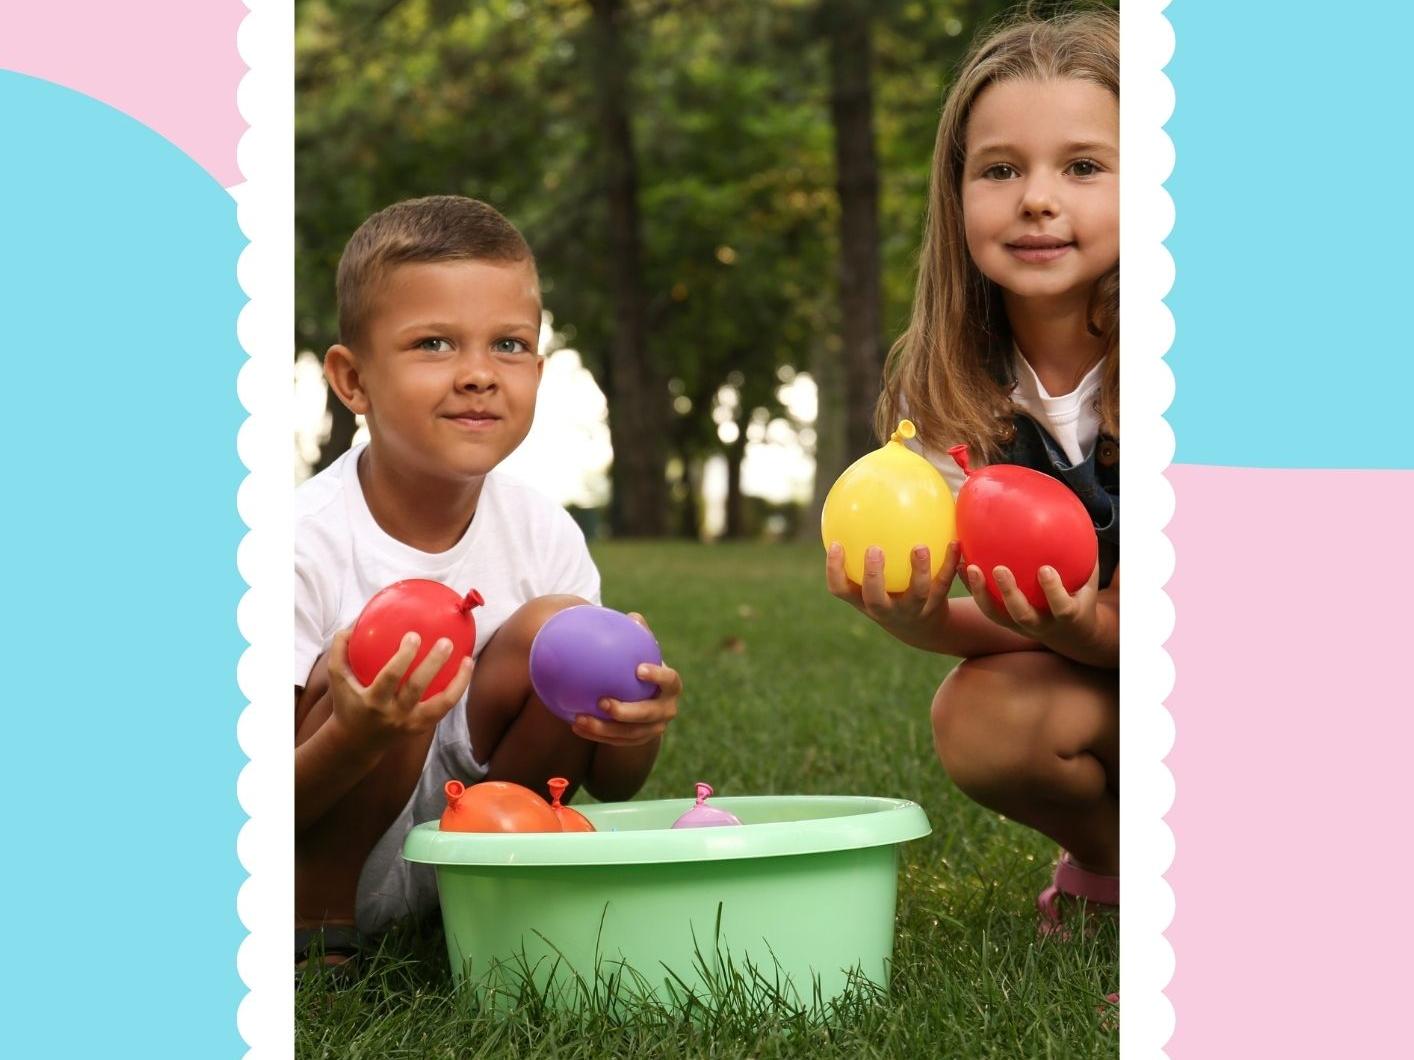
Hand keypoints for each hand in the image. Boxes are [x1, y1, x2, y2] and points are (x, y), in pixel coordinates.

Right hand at [325, 626, 473, 750]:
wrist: (355, 743)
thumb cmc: (348, 703)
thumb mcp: (338, 678)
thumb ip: (341, 650)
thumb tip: (353, 622)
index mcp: (373, 701)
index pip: (391, 677)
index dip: (404, 657)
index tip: (414, 635)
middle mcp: (394, 714)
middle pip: (417, 688)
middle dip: (433, 664)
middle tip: (446, 642)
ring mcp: (411, 723)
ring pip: (441, 704)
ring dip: (458, 682)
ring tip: (468, 659)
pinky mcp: (422, 727)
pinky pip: (445, 708)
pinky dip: (458, 690)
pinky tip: (466, 670)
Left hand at [571, 612, 681, 746]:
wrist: (645, 698)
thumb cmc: (640, 666)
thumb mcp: (642, 652)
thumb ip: (638, 635)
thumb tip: (632, 617)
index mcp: (671, 686)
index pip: (670, 680)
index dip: (658, 676)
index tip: (638, 669)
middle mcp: (667, 709)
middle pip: (648, 714)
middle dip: (626, 711)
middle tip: (602, 702)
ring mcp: (654, 728)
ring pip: (630, 733)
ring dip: (604, 728)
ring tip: (579, 719)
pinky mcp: (638, 740)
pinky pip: (617, 741)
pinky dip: (597, 735)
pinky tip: (575, 726)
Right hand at [825, 540, 961, 652]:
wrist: (921, 628)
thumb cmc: (889, 592)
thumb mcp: (874, 580)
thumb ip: (863, 551)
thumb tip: (856, 504)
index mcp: (864, 600)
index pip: (841, 589)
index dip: (834, 570)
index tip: (835, 544)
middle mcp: (885, 609)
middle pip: (875, 599)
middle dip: (873, 576)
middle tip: (874, 549)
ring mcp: (912, 610)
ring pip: (916, 594)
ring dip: (918, 571)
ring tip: (920, 547)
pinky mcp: (936, 605)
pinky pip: (944, 583)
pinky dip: (949, 563)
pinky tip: (954, 542)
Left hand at [965, 562, 1101, 659]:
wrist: (1071, 635)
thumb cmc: (1081, 597)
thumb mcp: (1090, 582)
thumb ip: (1087, 559)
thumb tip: (1082, 523)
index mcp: (1067, 615)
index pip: (1062, 607)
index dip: (1053, 590)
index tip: (1045, 569)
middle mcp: (1041, 624)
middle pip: (1022, 614)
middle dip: (1010, 594)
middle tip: (999, 568)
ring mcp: (1020, 626)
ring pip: (996, 615)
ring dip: (981, 593)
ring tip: (969, 567)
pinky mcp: (1005, 622)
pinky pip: (985, 606)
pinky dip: (972, 588)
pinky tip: (959, 565)